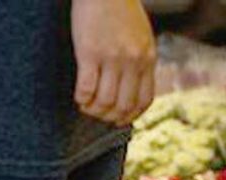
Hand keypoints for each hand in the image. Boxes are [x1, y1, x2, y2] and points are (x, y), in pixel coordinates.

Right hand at [71, 0, 156, 126]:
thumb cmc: (120, 13)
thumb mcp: (141, 37)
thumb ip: (140, 61)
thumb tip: (133, 86)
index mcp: (147, 58)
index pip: (143, 100)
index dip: (129, 117)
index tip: (116, 120)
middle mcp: (132, 61)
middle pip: (123, 106)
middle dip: (108, 117)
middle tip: (96, 113)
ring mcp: (112, 58)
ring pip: (104, 102)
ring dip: (92, 110)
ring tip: (85, 104)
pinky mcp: (89, 54)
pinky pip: (85, 90)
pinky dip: (80, 99)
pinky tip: (78, 95)